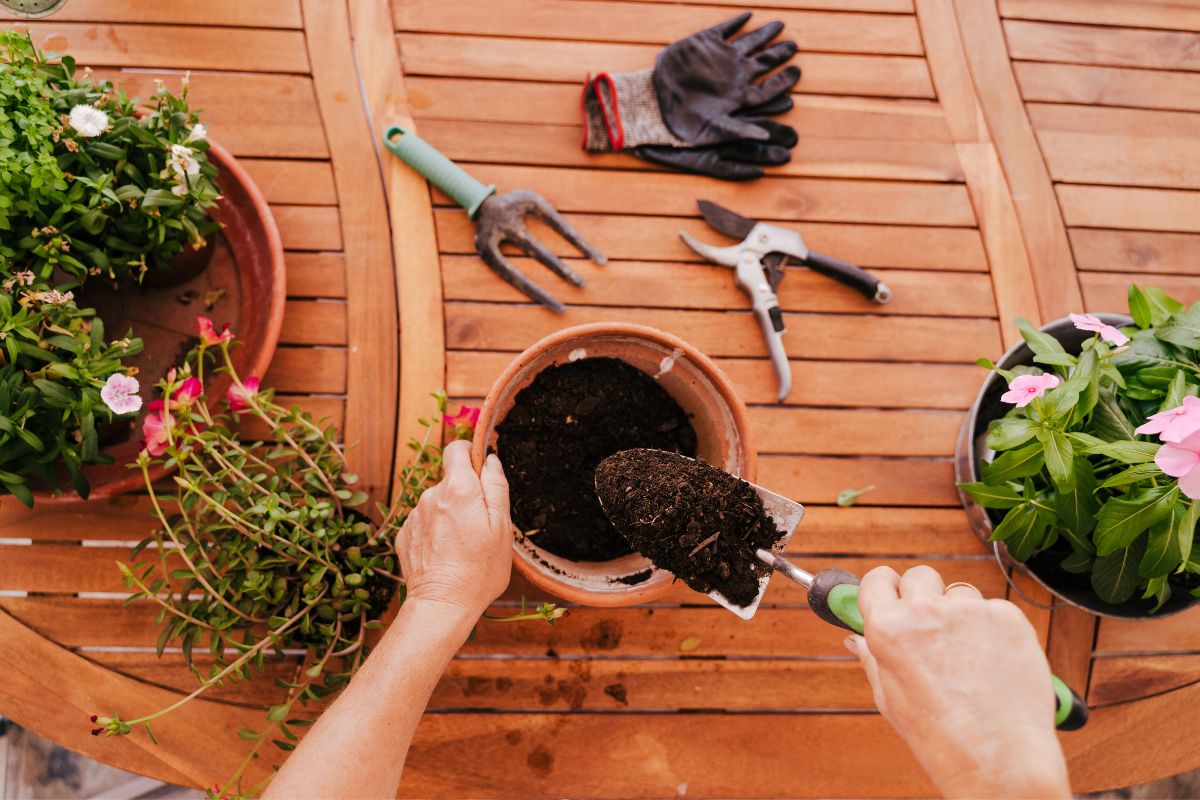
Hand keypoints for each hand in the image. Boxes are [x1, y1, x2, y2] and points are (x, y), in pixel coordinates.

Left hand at [395, 440, 511, 619]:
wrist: (443, 604)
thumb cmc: (480, 569)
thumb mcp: (502, 527)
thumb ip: (496, 486)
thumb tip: (490, 460)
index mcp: (459, 489)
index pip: (456, 449)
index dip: (470, 455)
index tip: (481, 472)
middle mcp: (431, 495)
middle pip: (450, 480)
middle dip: (466, 495)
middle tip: (480, 525)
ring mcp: (415, 515)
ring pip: (438, 503)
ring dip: (450, 515)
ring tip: (462, 545)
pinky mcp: (405, 534)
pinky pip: (425, 522)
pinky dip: (436, 531)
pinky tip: (446, 553)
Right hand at [844, 566, 1070, 798]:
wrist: (998, 759)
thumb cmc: (940, 737)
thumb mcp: (891, 698)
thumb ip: (873, 658)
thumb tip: (854, 639)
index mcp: (888, 629)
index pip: (877, 580)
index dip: (886, 588)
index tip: (893, 596)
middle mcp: (926, 611)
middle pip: (920, 576)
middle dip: (925, 595)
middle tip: (935, 630)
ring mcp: (969, 611)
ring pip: (961, 593)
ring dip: (962, 614)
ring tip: (970, 659)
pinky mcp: (1007, 617)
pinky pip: (995, 610)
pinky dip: (995, 630)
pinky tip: (995, 664)